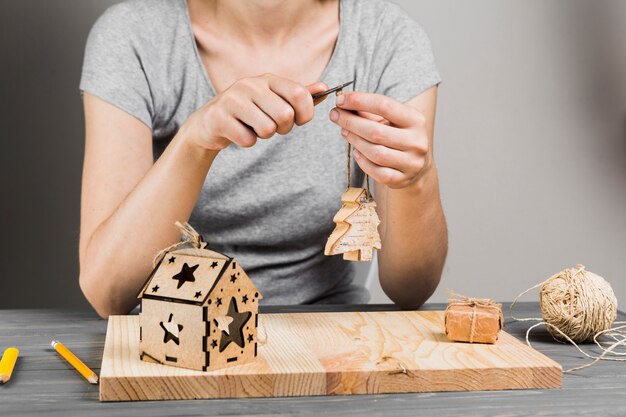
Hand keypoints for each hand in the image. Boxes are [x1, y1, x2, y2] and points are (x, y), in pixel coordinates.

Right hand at [182, 74, 327, 150]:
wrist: (210, 123)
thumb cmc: (249, 112)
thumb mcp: (274, 100)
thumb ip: (298, 95)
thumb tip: (324, 88)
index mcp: (267, 79)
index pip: (299, 94)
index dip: (305, 113)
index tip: (300, 121)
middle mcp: (250, 84)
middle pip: (285, 115)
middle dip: (283, 129)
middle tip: (272, 127)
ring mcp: (233, 99)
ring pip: (267, 129)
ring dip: (263, 136)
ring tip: (253, 128)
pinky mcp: (219, 117)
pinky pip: (248, 140)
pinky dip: (247, 142)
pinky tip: (238, 132)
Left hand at [329, 92, 429, 188]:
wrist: (417, 165)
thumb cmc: (399, 136)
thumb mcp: (391, 119)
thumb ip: (369, 111)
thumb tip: (342, 103)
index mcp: (416, 120)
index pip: (384, 106)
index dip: (359, 101)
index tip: (340, 100)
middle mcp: (417, 141)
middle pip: (376, 131)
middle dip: (351, 122)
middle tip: (335, 115)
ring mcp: (411, 163)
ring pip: (375, 152)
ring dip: (354, 141)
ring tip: (344, 131)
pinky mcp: (402, 180)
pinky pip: (376, 171)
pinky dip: (362, 161)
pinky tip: (356, 151)